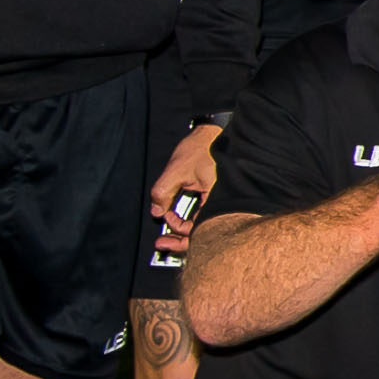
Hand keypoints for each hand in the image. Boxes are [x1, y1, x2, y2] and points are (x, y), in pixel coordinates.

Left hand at [146, 121, 221, 256]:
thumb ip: (163, 192)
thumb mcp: (177, 169)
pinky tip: (179, 220)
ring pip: (206, 228)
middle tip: (162, 244)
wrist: (215, 134)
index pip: (198, 227)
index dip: (178, 228)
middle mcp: (222, 204)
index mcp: (216, 199)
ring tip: (169, 236)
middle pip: (204, 235)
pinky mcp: (218, 199)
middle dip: (181, 242)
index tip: (165, 217)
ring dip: (186, 233)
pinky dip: (192, 222)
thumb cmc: (202, 148)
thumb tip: (156, 211)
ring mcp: (222, 202)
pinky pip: (206, 217)